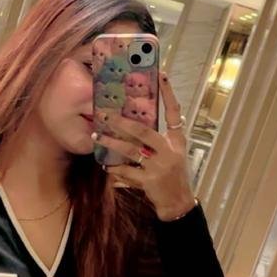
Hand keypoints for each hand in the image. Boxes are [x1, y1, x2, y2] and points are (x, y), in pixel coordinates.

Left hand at [93, 73, 196, 221]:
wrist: (178, 203)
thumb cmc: (174, 176)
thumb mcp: (173, 154)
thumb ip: (159, 140)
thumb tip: (136, 122)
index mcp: (177, 141)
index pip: (174, 112)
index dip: (168, 93)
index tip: (162, 73)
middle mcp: (169, 151)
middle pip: (144, 131)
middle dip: (122, 122)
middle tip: (105, 114)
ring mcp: (159, 167)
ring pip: (131, 151)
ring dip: (112, 143)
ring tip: (98, 136)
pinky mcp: (150, 182)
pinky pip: (127, 172)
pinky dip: (115, 169)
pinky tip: (105, 166)